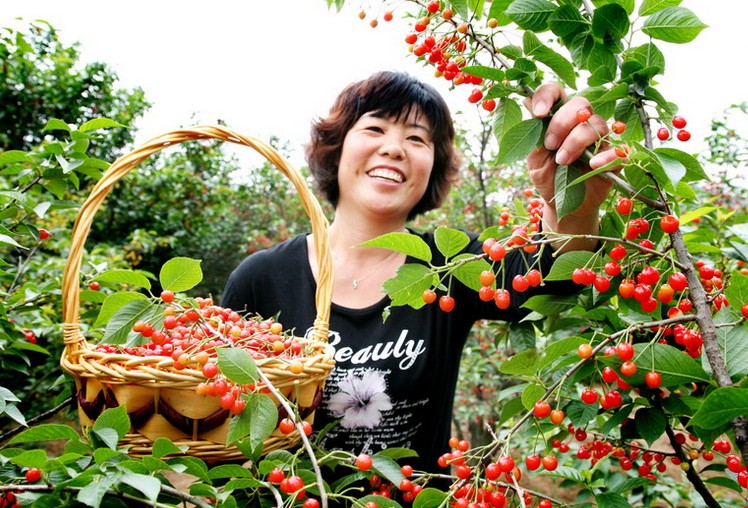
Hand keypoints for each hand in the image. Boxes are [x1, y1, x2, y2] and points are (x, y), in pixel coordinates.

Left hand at [524, 84, 618, 249]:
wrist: (562, 205)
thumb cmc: (548, 178)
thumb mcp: (534, 159)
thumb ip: (533, 134)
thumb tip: (527, 102)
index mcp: (559, 119)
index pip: (557, 93)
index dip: (548, 96)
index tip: (540, 113)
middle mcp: (581, 124)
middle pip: (581, 103)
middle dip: (562, 122)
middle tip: (550, 145)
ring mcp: (599, 139)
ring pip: (596, 124)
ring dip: (576, 141)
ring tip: (562, 161)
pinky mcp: (614, 158)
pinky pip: (618, 149)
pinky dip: (605, 155)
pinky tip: (592, 164)